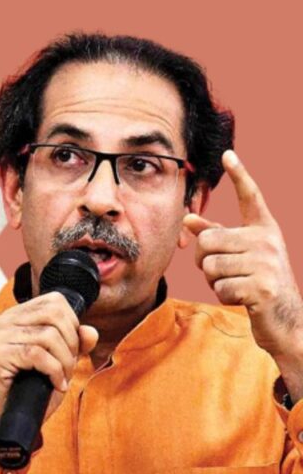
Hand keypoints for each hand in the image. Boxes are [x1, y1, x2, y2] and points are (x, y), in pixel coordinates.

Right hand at [0, 292, 97, 420]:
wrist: (16, 416)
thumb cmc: (34, 386)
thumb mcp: (61, 360)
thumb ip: (76, 343)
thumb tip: (90, 332)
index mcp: (16, 315)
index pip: (54, 301)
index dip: (72, 323)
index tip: (71, 348)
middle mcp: (3, 321)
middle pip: (53, 315)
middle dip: (70, 343)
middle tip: (68, 367)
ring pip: (47, 336)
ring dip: (64, 362)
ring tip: (61, 378)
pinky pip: (36, 355)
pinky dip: (54, 371)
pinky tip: (55, 384)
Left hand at [184, 151, 302, 392]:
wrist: (286, 319)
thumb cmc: (256, 282)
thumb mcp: (240, 255)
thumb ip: (217, 236)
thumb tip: (188, 218)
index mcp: (263, 229)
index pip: (251, 196)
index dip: (239, 175)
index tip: (228, 154)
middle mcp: (268, 241)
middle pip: (207, 241)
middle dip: (204, 260)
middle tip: (221, 271)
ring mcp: (267, 264)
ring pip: (210, 266)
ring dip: (214, 281)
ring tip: (236, 284)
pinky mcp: (262, 288)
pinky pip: (220, 287)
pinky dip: (224, 296)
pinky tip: (242, 298)